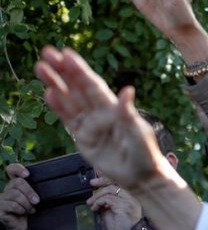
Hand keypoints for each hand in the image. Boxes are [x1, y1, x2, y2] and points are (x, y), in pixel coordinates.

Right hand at [0, 164, 39, 229]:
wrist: (23, 228)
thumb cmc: (30, 212)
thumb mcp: (34, 199)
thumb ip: (35, 190)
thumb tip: (44, 185)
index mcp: (16, 185)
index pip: (12, 170)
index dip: (18, 169)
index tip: (27, 174)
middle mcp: (7, 190)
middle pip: (17, 182)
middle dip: (29, 192)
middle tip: (36, 201)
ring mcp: (2, 199)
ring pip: (15, 194)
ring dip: (26, 203)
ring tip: (29, 210)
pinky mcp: (0, 208)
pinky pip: (12, 205)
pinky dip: (21, 209)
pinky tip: (22, 213)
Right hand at [34, 46, 167, 190]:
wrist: (141, 177)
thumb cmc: (145, 153)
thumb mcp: (138, 133)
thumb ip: (127, 114)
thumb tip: (128, 90)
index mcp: (114, 108)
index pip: (93, 86)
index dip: (80, 70)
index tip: (67, 54)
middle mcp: (101, 113)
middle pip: (78, 88)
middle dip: (63, 71)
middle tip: (47, 53)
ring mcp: (91, 125)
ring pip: (69, 100)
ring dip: (55, 84)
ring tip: (41, 68)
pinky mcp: (83, 139)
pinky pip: (68, 120)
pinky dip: (58, 107)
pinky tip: (48, 93)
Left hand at [88, 177, 141, 229]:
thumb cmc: (122, 228)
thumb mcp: (110, 212)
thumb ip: (106, 203)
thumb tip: (97, 194)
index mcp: (130, 196)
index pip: (119, 181)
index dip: (108, 175)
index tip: (98, 171)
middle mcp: (131, 195)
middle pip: (116, 181)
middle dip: (102, 180)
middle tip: (92, 183)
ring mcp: (129, 199)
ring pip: (110, 188)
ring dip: (97, 195)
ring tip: (91, 203)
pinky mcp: (124, 205)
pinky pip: (108, 198)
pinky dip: (99, 202)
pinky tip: (95, 208)